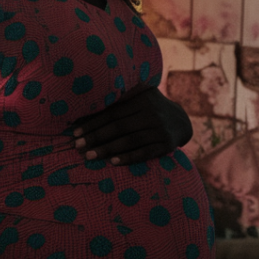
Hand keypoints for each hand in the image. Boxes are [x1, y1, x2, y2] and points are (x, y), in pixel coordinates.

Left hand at [71, 82, 190, 165]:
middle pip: (118, 127)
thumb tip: (86, 104)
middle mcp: (151, 113)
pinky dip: (128, 158)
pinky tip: (113, 162)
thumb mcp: (140, 96)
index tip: (76, 133)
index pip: (112, 113)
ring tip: (89, 157)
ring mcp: (159, 130)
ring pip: (129, 141)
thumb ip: (120, 99)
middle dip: (95, 138)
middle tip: (77, 147)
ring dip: (107, 150)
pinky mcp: (166, 145)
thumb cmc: (150, 108)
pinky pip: (144, 153)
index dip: (93, 123)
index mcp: (141, 99)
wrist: (182, 121)